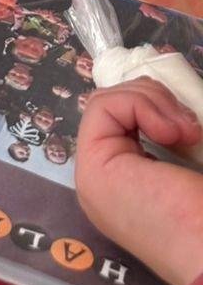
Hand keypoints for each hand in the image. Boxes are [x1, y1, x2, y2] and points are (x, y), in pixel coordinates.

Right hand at [75, 78, 202, 284]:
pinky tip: (170, 134)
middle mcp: (105, 180)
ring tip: (186, 131)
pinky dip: (141, 104)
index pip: (123, 118)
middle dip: (154, 99)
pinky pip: (105, 105)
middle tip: (190, 127)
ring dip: (152, 102)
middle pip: (113, 106)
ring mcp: (95, 175)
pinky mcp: (93, 166)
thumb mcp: (186, 161)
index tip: (191, 124)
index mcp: (127, 185)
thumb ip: (169, 134)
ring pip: (107, 100)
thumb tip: (171, 104)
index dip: (154, 105)